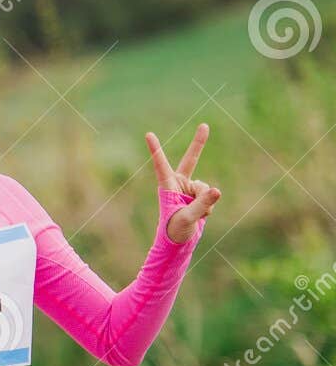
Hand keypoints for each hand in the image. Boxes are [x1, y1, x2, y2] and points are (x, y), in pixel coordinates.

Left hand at [146, 123, 221, 243]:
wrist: (179, 240)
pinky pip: (211, 196)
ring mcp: (189, 188)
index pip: (161, 165)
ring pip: (205, 187)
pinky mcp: (198, 195)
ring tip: (194, 214)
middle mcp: (178, 183)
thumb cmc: (175, 230)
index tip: (148, 134)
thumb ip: (202, 204)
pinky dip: (208, 207)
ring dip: (204, 202)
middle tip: (205, 125)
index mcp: (167, 186)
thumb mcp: (188, 218)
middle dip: (199, 143)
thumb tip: (217, 190)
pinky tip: (200, 214)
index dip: (156, 149)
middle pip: (191, 160)